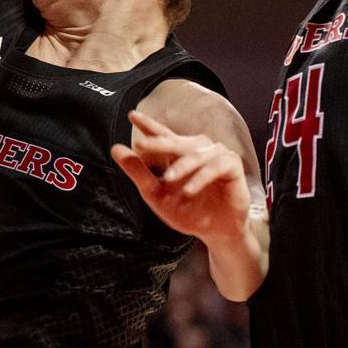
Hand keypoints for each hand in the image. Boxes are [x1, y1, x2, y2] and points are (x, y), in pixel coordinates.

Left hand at [111, 109, 250, 244]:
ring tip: (168, 179)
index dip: (148, 125)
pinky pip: (216, 166)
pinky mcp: (232, 166)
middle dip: (158, 142)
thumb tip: (115, 148)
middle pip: (176, 141)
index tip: (132, 116)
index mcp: (178, 153)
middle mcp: (197, 150)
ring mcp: (216, 155)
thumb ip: (138, 172)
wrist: (214, 232)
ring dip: (182, 165)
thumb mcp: (156, 194)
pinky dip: (201, 177)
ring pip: (196, 153)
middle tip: (141, 144)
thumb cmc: (186, 211)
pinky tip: (189, 189)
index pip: (162, 135)